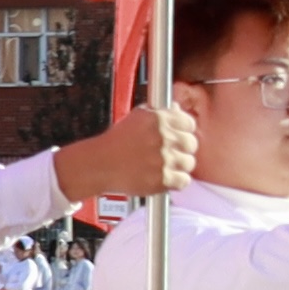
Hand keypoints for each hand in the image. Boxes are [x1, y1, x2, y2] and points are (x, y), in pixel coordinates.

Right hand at [55, 95, 194, 207]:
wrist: (97, 165)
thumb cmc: (114, 143)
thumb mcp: (135, 118)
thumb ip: (159, 112)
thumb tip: (177, 108)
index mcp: (158, 119)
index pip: (189, 123)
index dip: (184, 130)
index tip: (179, 135)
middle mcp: (163, 137)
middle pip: (192, 143)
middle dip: (182, 149)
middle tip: (170, 153)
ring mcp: (164, 159)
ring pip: (189, 163)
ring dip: (179, 166)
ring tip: (163, 166)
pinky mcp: (162, 179)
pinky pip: (183, 180)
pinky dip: (175, 181)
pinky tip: (162, 177)